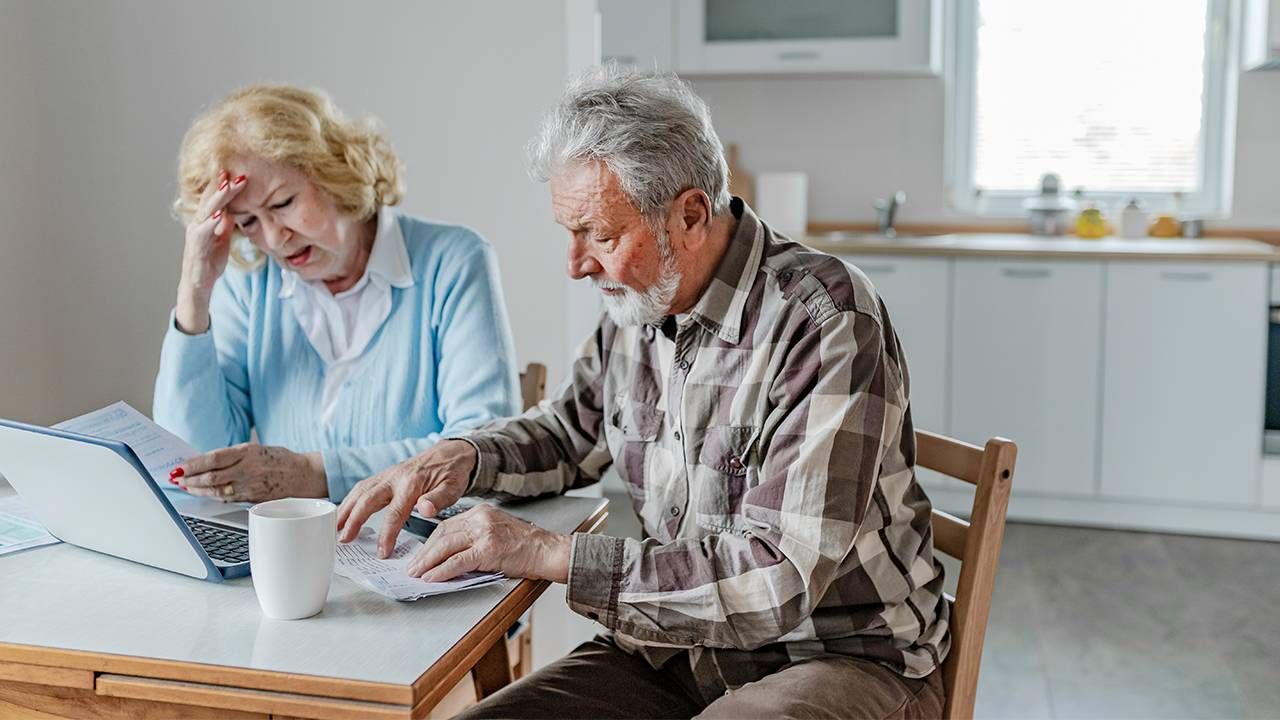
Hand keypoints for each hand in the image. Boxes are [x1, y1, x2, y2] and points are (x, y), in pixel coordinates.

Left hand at [172, 444, 326, 502]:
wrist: (304, 475)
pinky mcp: (252, 498)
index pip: (213, 459)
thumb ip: (234, 455)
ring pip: (216, 490)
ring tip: (187, 487)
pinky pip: (227, 498)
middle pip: (211, 476)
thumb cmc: (281, 460)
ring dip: (198, 490)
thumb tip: (208, 460)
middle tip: (178, 479)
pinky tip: (205, 494)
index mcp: (248, 452)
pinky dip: (213, 496)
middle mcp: (248, 469)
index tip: (180, 467)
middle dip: (190, 479)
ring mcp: (250, 485)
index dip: (193, 464)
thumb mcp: (257, 449)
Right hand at [175, 169, 247, 333]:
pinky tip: (220, 215)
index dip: (226, 186)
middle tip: (237, 174)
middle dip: (223, 187)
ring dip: (217, 199)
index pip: (216, 199)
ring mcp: (196, 234)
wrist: (200, 283)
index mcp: (206, 220)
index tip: (240, 173)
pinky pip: (203, 233)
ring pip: (206, 212)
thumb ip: (227, 224)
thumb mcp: (223, 239)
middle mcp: (198, 223)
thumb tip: (234, 210)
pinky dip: (211, 223)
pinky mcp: (196, 247)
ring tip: (228, 187)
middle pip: (211, 201)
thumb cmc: (210, 260)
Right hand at [336, 439, 475, 557]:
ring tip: (334, 528)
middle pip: (368, 500)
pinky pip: (363, 487)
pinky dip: (350, 500)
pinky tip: (344, 512)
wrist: (451, 453)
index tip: (382, 552)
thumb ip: (438, 500)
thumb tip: (425, 510)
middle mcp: (394, 478)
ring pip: (360, 491)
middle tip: (343, 540)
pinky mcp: (384, 475)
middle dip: (353, 520)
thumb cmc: (452, 473)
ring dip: (345, 509)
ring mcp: (387, 475)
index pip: (395, 513)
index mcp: (411, 484)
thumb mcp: (453, 487)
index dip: (386, 534)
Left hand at [406, 504, 570, 582]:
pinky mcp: (489, 549)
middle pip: (442, 534)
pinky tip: (432, 578)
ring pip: (446, 546)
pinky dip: (442, 571)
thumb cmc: (527, 547)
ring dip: (428, 563)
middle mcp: (480, 518)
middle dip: (424, 553)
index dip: (430, 542)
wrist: (549, 551)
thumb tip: (450, 556)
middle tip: (413, 568)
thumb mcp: (497, 532)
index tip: (421, 555)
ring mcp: (484, 532)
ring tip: (417, 575)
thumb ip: (475, 538)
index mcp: (481, 512)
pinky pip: (458, 561)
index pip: (447, 525)